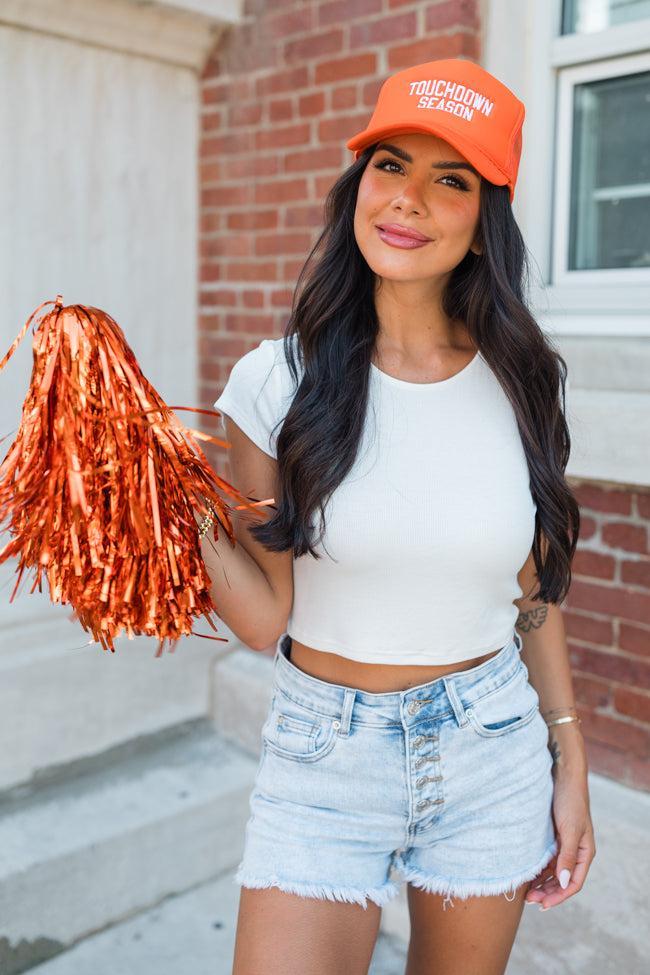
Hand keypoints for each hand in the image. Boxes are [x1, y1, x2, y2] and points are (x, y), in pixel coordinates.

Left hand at [524, 767, 595, 909]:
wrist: (561, 774)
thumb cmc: (569, 800)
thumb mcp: (570, 829)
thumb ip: (567, 856)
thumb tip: (563, 883)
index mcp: (585, 852)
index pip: (573, 883)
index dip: (559, 896)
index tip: (542, 904)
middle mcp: (575, 851)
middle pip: (562, 880)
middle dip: (548, 892)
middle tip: (529, 900)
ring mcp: (563, 844)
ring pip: (553, 871)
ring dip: (541, 883)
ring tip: (525, 892)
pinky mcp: (552, 836)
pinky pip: (546, 859)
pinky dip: (538, 869)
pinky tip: (526, 874)